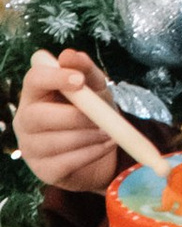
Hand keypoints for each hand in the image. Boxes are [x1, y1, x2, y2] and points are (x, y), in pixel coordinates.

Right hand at [12, 48, 132, 191]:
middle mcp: (25, 120)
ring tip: (110, 132)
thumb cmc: (93, 110)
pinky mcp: (44, 171)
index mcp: (35, 94)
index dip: (54, 78)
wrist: (103, 148)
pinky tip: (105, 145)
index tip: (79, 81)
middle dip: (73, 116)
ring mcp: (31, 148)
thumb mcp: (95, 87)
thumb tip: (69, 54)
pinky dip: (91, 153)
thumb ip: (85, 70)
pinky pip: (66, 162)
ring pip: (53, 142)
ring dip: (87, 136)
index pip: (33, 80)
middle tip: (101, 117)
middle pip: (37, 116)